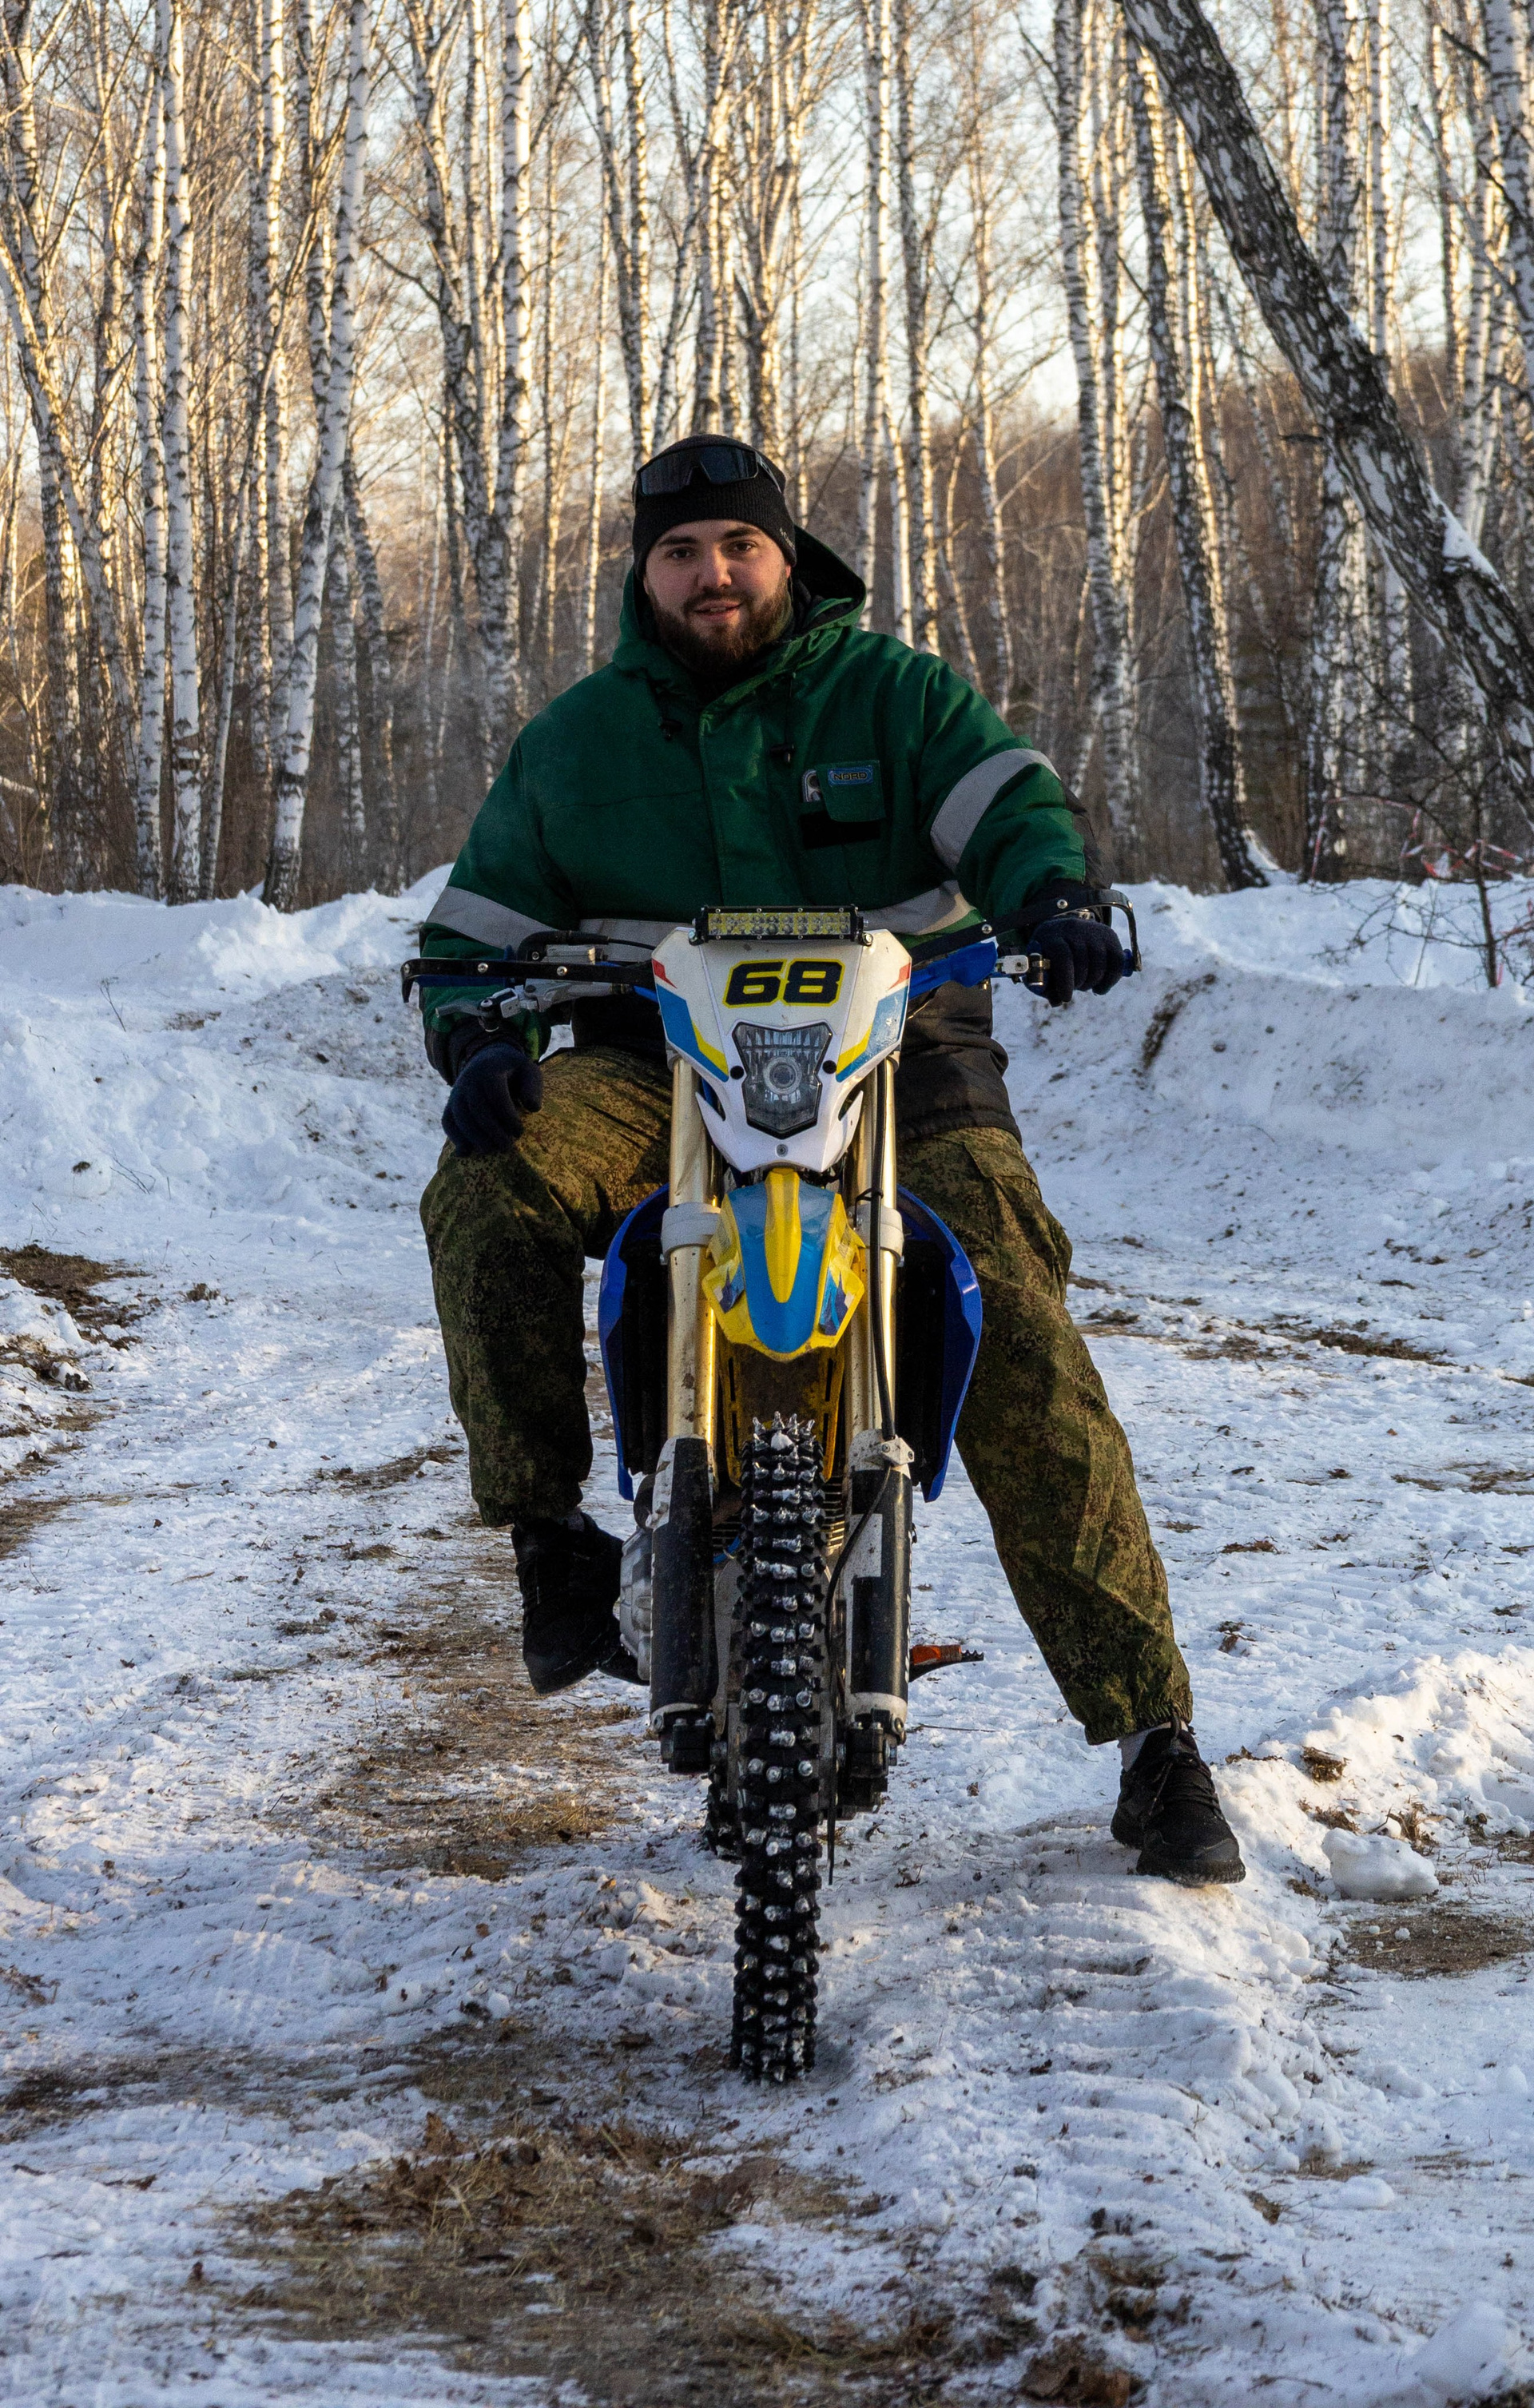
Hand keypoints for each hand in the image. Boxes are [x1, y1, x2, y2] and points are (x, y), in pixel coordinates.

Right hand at [442, 1038, 543, 1154]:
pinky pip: (448, 1121)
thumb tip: (532, 1107)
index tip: (519, 1132)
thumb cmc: (513, 1071)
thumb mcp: (528, 1071)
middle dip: (491, 1131)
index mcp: (490, 1071)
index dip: (507, 1117)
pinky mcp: (451, 1103)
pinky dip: (454, 1137)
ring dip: (473, 1137)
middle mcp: (470, 1081)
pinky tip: (465, 1153)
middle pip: (476, 1108)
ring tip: (488, 1151)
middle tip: (507, 1148)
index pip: (496, 1096)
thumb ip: (533, 1087)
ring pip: (459, 1116)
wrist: (487, 1060)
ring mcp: (457, 1092)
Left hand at [1030, 913, 1124, 1006]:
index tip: (1066, 998)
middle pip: (1082, 961)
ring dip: (1094, 982)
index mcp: (1052, 935)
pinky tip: (1101, 987)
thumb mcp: (1042, 967)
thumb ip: (1046, 986)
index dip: (1065, 980)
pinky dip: (1112, 979)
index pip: (1063, 957)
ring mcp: (1093, 930)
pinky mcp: (1109, 935)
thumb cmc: (1049, 956)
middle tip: (1076, 988)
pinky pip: (1117, 961)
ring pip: (1100, 963)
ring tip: (1086, 986)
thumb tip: (1057, 1002)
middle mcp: (1074, 929)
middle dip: (1079, 983)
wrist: (1063, 931)